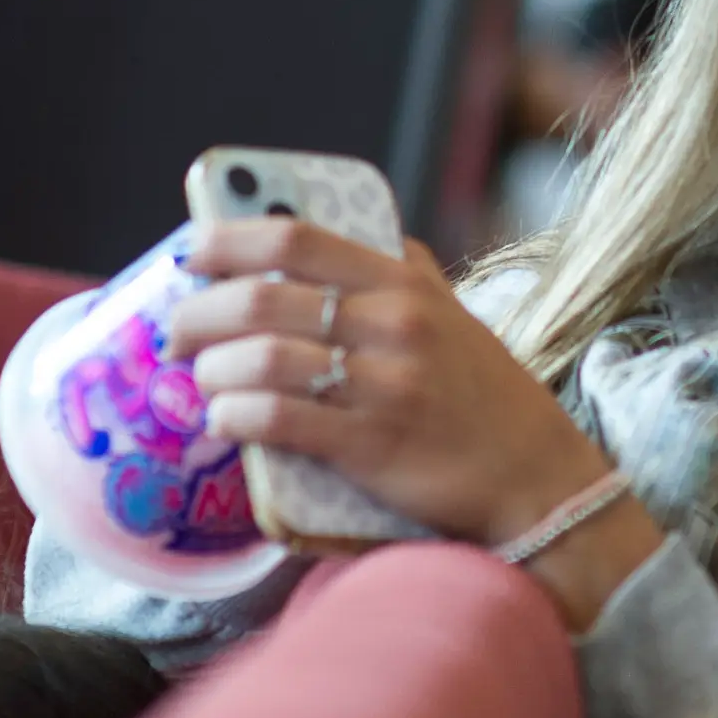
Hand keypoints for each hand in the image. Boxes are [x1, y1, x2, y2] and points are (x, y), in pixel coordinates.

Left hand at [168, 217, 619, 554]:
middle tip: (179, 333)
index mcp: (404, 282)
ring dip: (212, 369)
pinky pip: (279, 418)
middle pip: (262, 298)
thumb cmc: (486, 398)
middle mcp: (392, 324)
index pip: (296, 238)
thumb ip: (396, 277)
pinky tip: (226, 420)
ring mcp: (383, 384)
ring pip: (262, 357)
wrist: (538, 479)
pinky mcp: (372, 445)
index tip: (191, 252)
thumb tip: (321, 246)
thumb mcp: (450, 316)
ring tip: (203, 382)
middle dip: (199, 314)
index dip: (228, 240)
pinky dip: (236, 415)